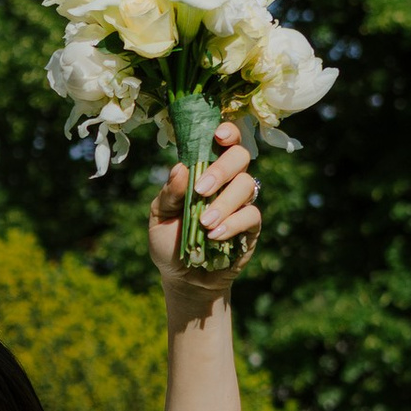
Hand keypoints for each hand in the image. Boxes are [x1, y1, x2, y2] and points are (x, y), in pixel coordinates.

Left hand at [148, 120, 261, 295]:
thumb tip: (181, 168)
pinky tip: (214, 236)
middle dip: (222, 169)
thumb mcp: (159, 216)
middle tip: (201, 190)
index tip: (218, 135)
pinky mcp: (251, 226)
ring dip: (223, 203)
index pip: (223, 142)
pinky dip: (232, 224)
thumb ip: (169, 193)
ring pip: (247, 185)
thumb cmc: (169, 241)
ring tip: (203, 223)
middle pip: (241, 156)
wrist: (183, 277)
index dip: (227, 132)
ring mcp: (241, 202)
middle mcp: (227, 182)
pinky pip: (251, 215)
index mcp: (204, 170)